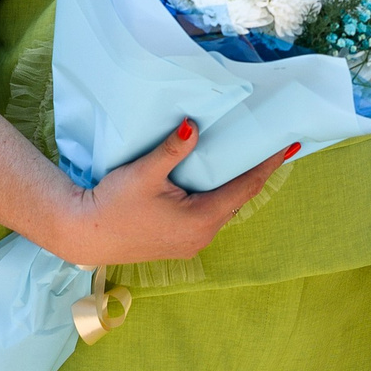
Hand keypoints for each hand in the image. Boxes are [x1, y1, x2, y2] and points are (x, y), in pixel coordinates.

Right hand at [35, 121, 296, 268]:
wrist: (83, 233)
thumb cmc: (112, 204)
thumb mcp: (143, 173)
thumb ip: (172, 150)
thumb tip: (193, 127)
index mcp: (201, 220)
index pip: (245, 188)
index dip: (267, 165)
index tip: (287, 146)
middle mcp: (202, 236)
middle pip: (237, 199)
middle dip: (254, 174)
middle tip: (271, 147)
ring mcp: (190, 243)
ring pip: (223, 209)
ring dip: (234, 186)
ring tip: (248, 159)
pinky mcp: (178, 243)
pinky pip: (208, 216)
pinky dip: (217, 197)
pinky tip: (215, 181)